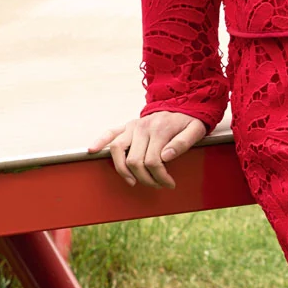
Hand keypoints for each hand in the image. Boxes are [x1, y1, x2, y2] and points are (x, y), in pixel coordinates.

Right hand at [89, 111, 207, 189]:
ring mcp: (132, 126)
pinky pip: (109, 133)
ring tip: (133, 182)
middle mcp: (142, 127)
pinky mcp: (126, 126)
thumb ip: (183, 143)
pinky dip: (100, 141)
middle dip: (146, 178)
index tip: (169, 184)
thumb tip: (166, 156)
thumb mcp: (195, 130)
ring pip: (118, 151)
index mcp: (159, 130)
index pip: (153, 161)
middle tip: (158, 185)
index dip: (160, 177)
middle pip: (135, 160)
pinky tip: (92, 151)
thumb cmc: (189, 120)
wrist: (181, 103)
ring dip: (123, 170)